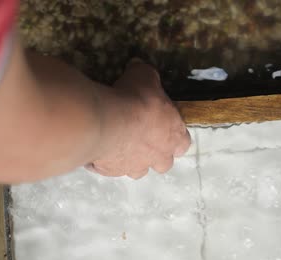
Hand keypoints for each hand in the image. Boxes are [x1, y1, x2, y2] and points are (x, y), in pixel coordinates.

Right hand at [86, 59, 190, 178]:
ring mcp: (135, 167)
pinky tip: (97, 146)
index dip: (175, 136)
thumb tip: (138, 67)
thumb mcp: (145, 76)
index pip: (183, 143)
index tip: (164, 127)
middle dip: (155, 154)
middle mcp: (158, 156)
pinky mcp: (112, 171)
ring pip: (138, 170)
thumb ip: (146, 76)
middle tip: (142, 138)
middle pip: (163, 163)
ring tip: (118, 143)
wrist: (109, 120)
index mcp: (174, 135)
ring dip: (131, 159)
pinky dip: (105, 160)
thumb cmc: (136, 99)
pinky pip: (110, 168)